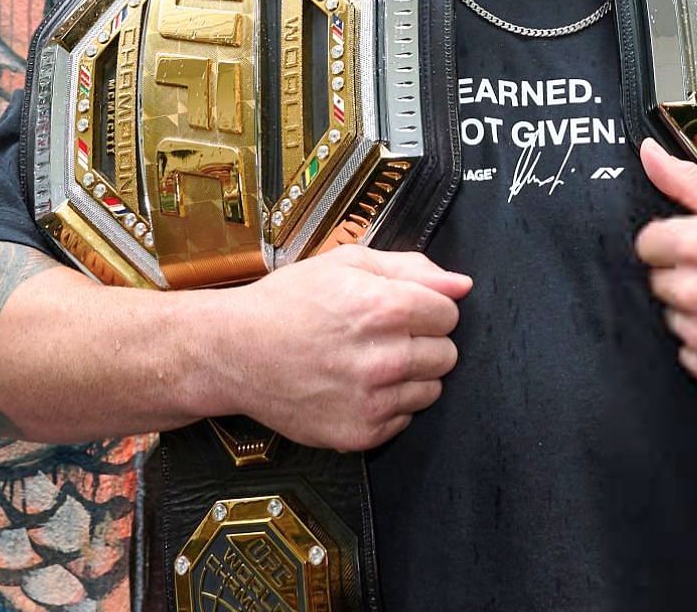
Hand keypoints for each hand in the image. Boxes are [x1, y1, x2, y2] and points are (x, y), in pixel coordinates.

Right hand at [222, 245, 470, 451]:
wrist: (235, 352)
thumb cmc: (288, 303)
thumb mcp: (346, 263)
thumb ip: (411, 269)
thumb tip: (461, 284)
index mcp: (385, 308)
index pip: (450, 314)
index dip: (428, 308)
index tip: (401, 310)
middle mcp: (384, 358)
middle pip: (447, 354)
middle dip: (422, 342)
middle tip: (382, 337)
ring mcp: (372, 401)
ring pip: (432, 390)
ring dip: (410, 376)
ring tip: (368, 362)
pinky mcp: (359, 433)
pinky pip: (404, 420)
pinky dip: (389, 406)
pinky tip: (357, 387)